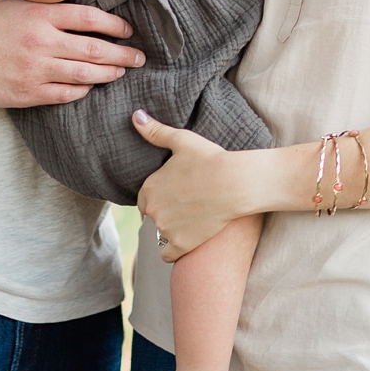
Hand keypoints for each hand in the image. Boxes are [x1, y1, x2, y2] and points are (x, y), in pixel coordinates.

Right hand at [0, 0, 142, 107]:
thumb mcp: (12, 1)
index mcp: (38, 14)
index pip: (89, 18)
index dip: (114, 25)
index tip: (127, 30)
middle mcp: (41, 42)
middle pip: (94, 49)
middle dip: (122, 54)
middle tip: (138, 57)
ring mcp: (35, 70)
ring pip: (85, 74)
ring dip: (108, 74)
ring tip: (121, 72)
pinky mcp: (27, 93)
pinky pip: (66, 94)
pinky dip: (82, 90)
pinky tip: (89, 86)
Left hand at [133, 109, 246, 257]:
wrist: (234, 183)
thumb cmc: (210, 159)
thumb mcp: (182, 140)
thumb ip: (155, 131)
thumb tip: (135, 115)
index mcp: (149, 187)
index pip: (144, 199)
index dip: (159, 196)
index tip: (174, 194)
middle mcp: (153, 210)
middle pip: (153, 216)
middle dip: (165, 213)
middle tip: (185, 206)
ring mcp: (166, 229)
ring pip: (161, 234)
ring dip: (172, 230)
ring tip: (192, 220)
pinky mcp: (181, 244)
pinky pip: (167, 255)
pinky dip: (174, 251)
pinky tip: (186, 241)